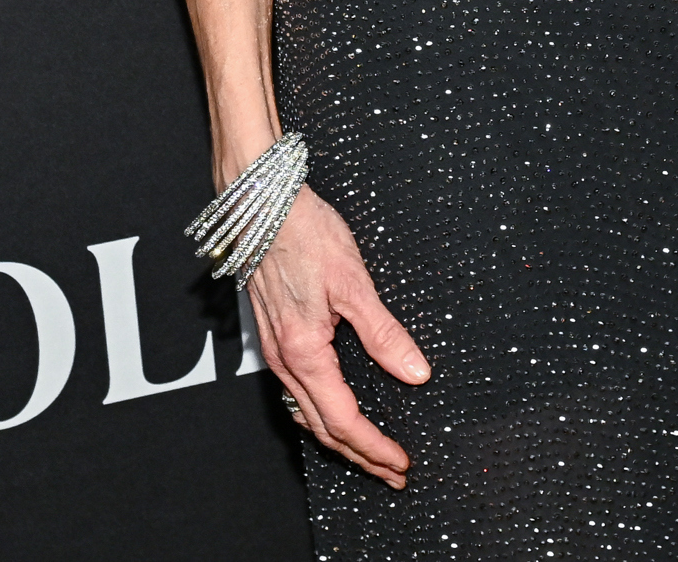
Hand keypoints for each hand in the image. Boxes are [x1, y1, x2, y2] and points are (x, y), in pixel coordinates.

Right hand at [245, 186, 429, 486]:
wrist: (261, 203)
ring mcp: (274, 350)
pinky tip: (334, 411)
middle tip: (393, 473)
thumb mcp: (353, 282)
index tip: (402, 464)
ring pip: (307, 414)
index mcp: (304, 352)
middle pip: (324, 428)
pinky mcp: (273, 337)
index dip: (375, 448)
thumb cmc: (303, 233)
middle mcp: (284, 359)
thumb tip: (415, 372)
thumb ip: (384, 333)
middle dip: (361, 456)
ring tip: (370, 452)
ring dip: (340, 439)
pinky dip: (320, 415)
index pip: (344, 421)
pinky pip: (296, 393)